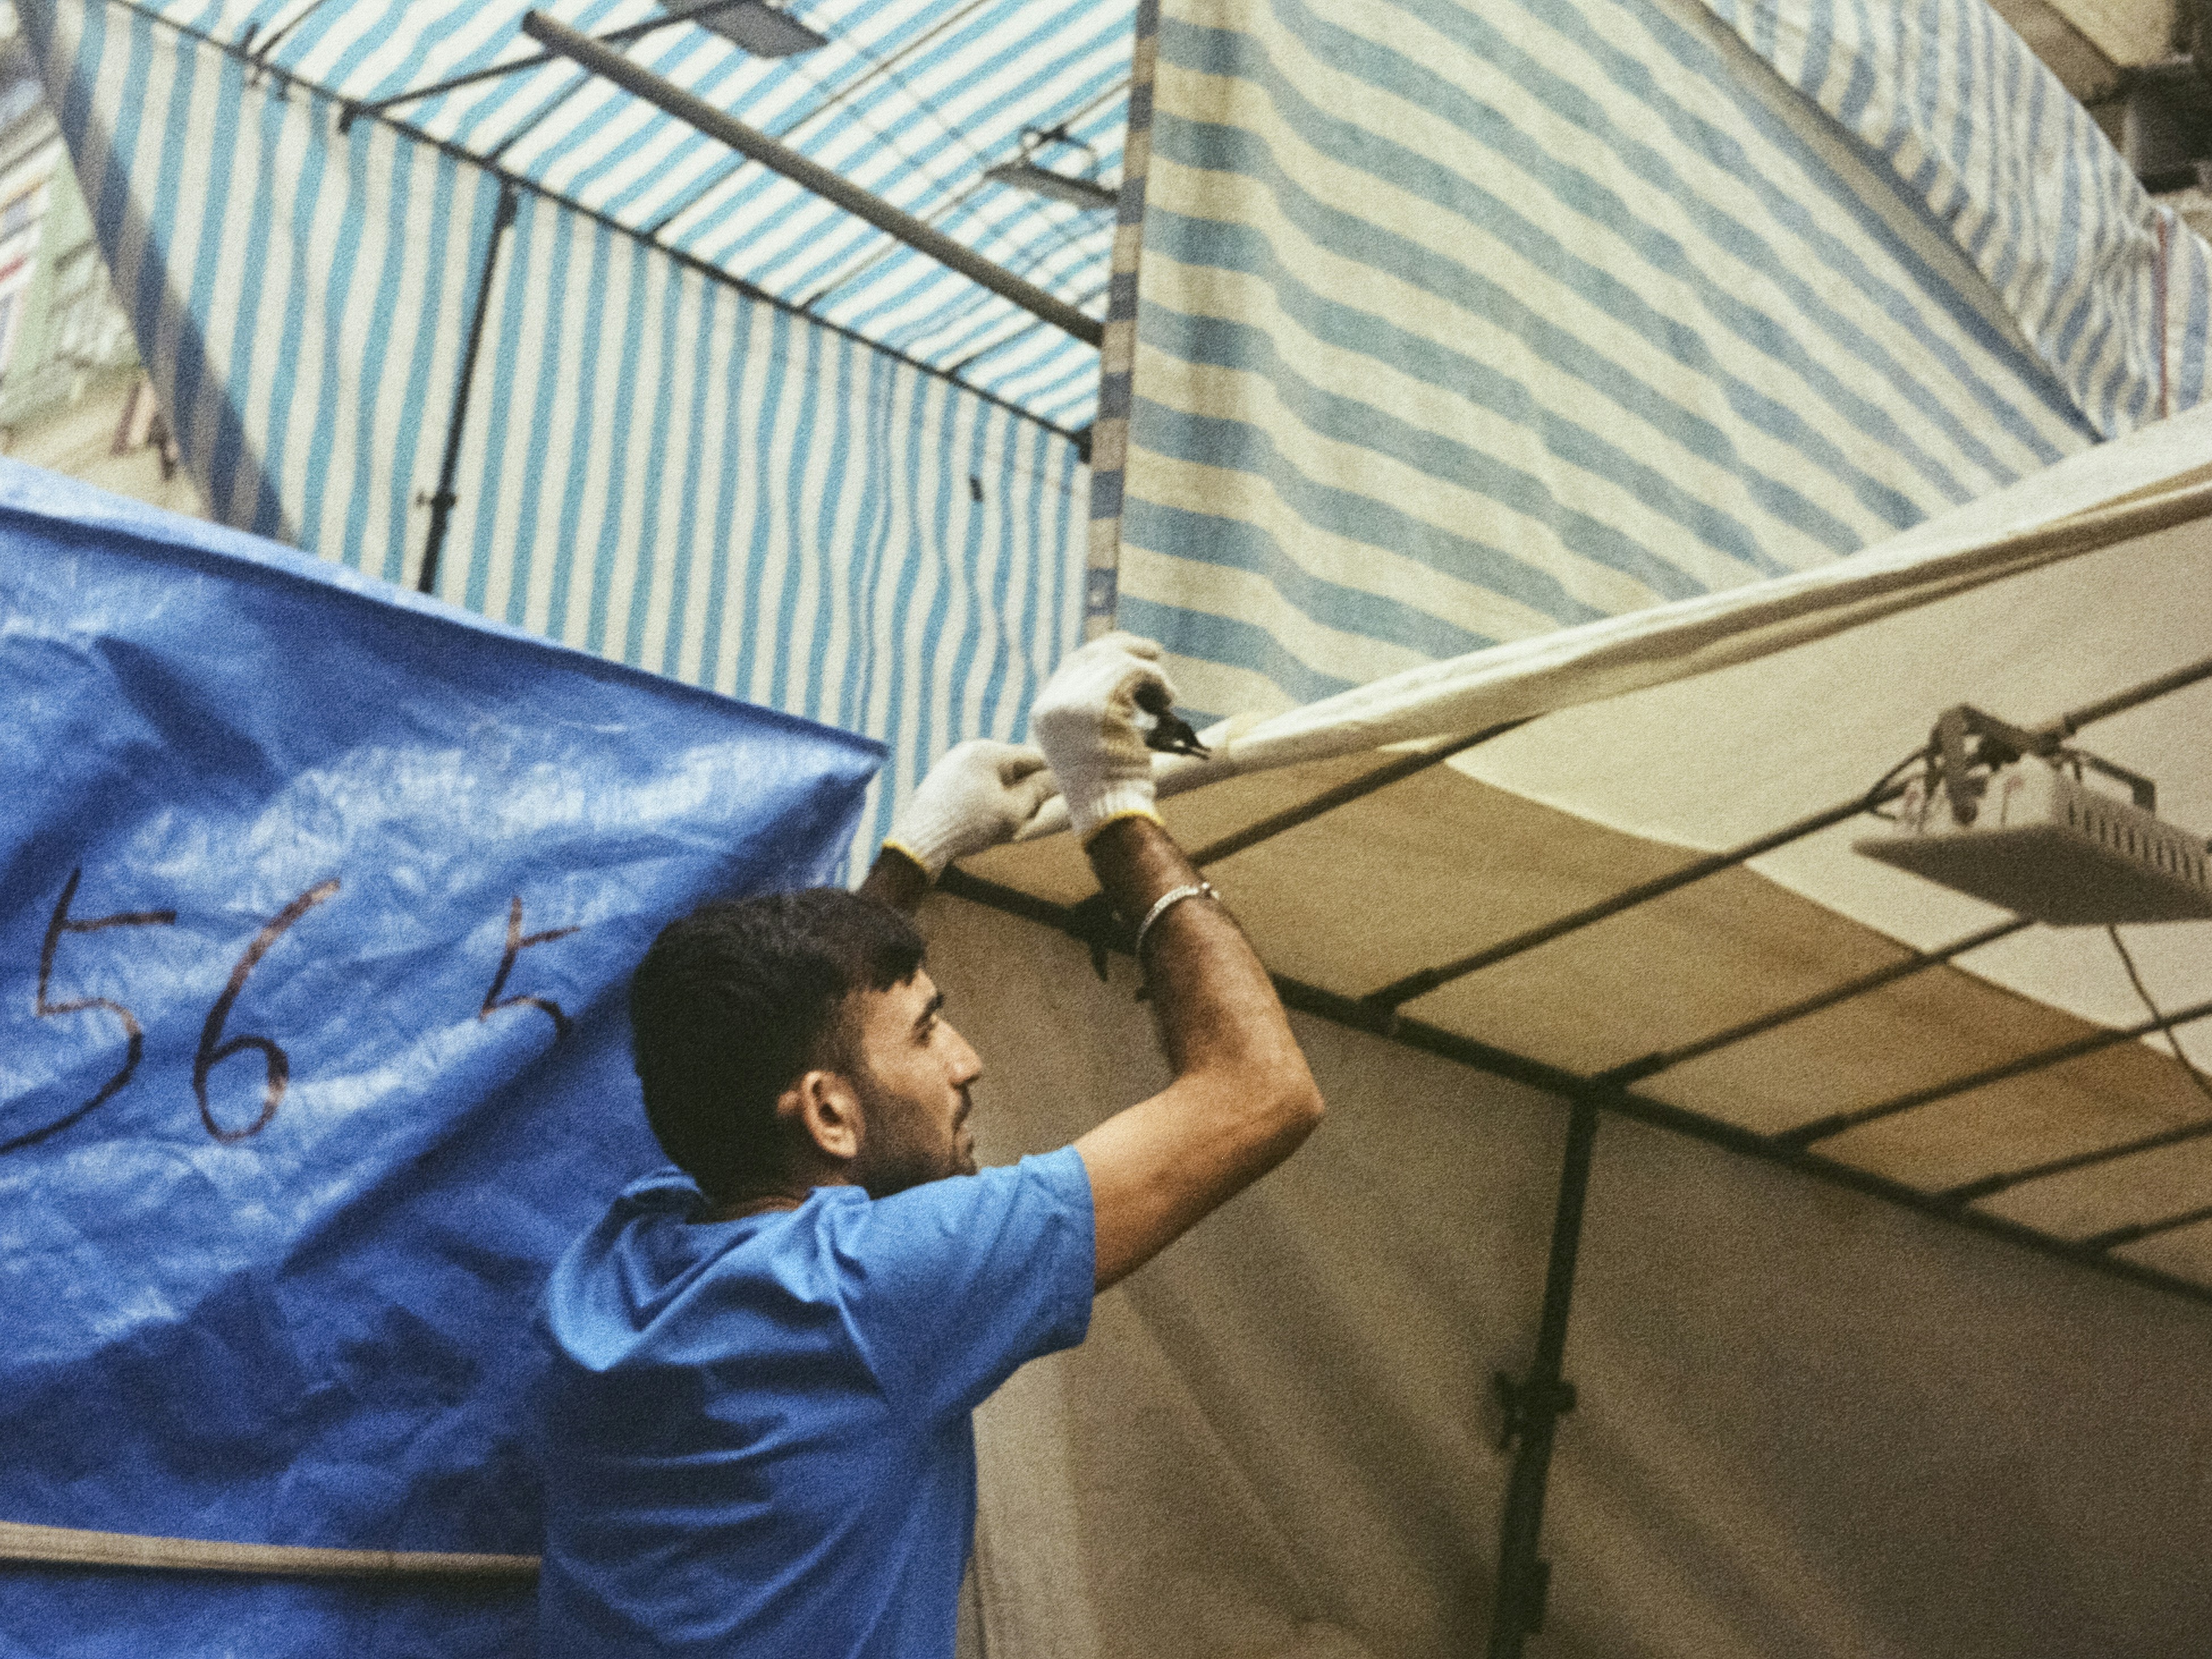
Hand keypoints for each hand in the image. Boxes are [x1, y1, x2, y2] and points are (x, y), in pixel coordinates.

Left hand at [882, 740, 1056, 877]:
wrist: (921, 842)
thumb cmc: (969, 825)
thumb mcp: (1013, 811)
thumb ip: (1038, 792)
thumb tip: (1058, 779)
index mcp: (989, 751)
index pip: (1034, 757)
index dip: (1054, 774)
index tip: (1067, 789)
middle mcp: (969, 750)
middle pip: (1013, 766)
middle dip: (1028, 786)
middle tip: (1040, 810)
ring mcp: (952, 765)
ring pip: (994, 777)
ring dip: (1008, 794)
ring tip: (1012, 820)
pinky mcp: (942, 782)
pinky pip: (975, 785)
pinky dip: (988, 799)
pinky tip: (987, 820)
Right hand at [1029, 632, 1175, 842]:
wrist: (1107, 810)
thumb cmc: (1108, 784)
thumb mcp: (1089, 740)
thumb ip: (1092, 706)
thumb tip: (1120, 674)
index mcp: (1045, 711)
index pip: (1073, 664)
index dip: (1104, 654)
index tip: (1130, 654)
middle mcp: (1053, 702)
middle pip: (1092, 654)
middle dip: (1125, 648)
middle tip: (1153, 652)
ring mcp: (1073, 701)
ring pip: (1117, 661)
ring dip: (1148, 672)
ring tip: (1165, 695)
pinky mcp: (1099, 704)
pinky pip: (1136, 672)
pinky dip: (1157, 681)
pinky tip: (1169, 700)